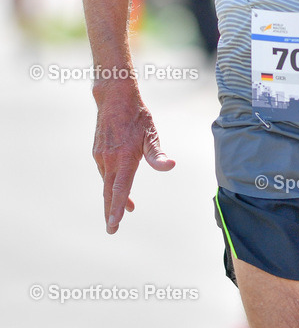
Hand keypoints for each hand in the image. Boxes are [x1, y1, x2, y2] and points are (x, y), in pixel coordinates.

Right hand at [92, 85, 174, 233]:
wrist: (114, 98)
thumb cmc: (137, 116)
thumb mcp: (151, 134)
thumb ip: (158, 154)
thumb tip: (171, 166)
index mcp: (123, 158)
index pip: (119, 189)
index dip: (116, 208)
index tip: (114, 225)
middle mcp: (109, 159)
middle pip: (109, 192)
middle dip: (110, 212)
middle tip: (112, 229)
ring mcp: (101, 156)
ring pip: (107, 182)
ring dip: (113, 197)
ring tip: (125, 208)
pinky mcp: (97, 152)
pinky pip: (105, 172)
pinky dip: (111, 182)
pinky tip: (118, 184)